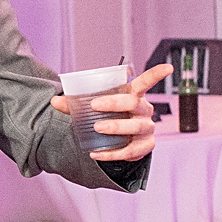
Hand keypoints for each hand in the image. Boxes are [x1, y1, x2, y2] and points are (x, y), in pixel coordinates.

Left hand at [52, 63, 169, 161]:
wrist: (117, 140)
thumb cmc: (108, 116)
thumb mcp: (93, 107)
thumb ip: (75, 104)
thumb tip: (53, 101)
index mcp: (134, 95)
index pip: (146, 82)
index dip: (157, 74)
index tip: (168, 67)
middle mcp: (144, 110)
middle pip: (134, 104)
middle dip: (115, 103)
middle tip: (95, 106)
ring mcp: (147, 128)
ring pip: (136, 127)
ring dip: (116, 127)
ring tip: (98, 128)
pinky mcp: (145, 146)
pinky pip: (130, 151)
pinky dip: (112, 153)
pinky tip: (96, 153)